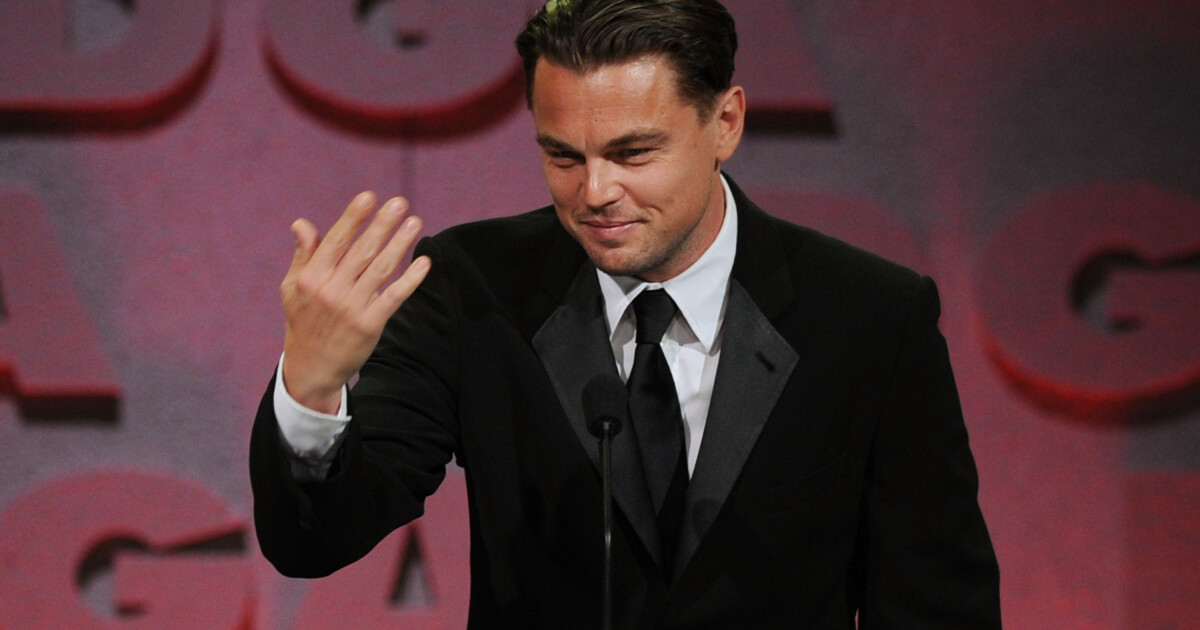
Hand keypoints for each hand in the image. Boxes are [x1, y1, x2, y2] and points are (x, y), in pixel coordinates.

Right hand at [279, 192, 430, 413]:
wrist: (312, 369)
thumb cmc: (303, 322)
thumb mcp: (293, 288)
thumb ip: (303, 255)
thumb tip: (302, 223)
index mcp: (311, 278)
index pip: (336, 241)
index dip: (353, 218)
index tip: (369, 197)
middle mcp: (331, 291)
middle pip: (363, 251)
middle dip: (382, 225)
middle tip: (400, 203)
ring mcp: (352, 308)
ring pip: (382, 269)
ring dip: (400, 244)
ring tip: (415, 223)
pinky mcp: (371, 325)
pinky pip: (395, 296)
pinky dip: (411, 279)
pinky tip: (424, 261)